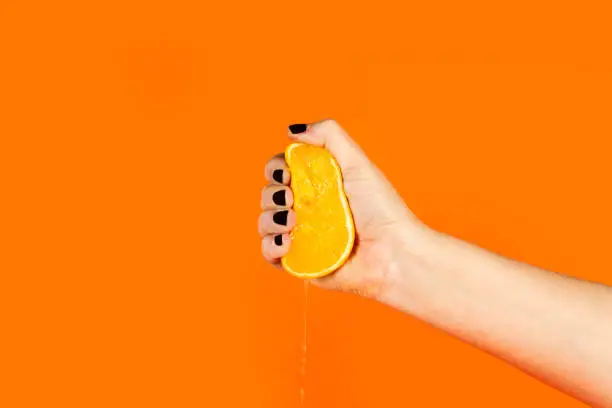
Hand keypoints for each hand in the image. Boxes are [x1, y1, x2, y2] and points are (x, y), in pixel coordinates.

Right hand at [259, 119, 429, 297]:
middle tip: (292, 200)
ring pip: (265, 224)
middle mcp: (307, 210)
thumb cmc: (382, 209)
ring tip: (291, 221)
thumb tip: (293, 131)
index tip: (287, 173)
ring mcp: (303, 236)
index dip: (276, 169)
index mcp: (318, 185)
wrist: (393, 252)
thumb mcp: (357, 162)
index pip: (281, 171)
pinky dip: (270, 246)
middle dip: (272, 195)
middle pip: (269, 195)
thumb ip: (329, 136)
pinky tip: (287, 242)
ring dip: (269, 219)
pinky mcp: (301, 263)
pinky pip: (270, 254)